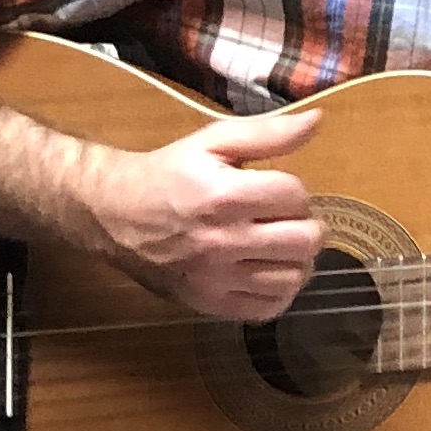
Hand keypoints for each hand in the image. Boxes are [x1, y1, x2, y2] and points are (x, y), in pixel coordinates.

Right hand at [99, 108, 324, 323]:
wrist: (114, 215)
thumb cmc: (168, 174)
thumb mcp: (211, 141)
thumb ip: (267, 132)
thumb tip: (316, 121)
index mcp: (224, 196)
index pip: (295, 196)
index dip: (294, 190)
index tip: (277, 190)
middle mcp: (223, 242)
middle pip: (304, 241)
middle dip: (305, 224)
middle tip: (286, 219)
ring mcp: (217, 279)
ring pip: (293, 277)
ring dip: (296, 259)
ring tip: (279, 244)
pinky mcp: (210, 304)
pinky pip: (269, 309)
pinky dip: (279, 291)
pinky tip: (267, 271)